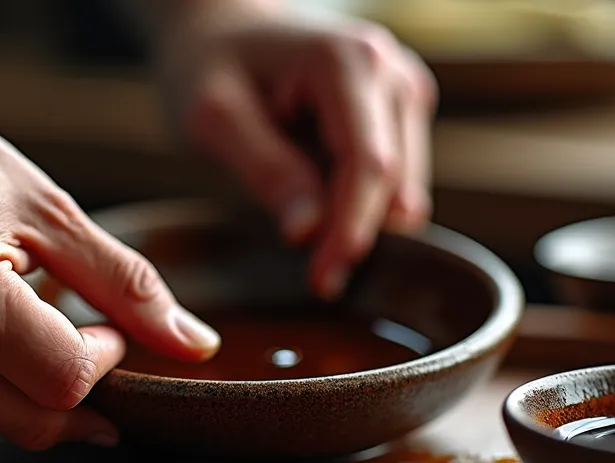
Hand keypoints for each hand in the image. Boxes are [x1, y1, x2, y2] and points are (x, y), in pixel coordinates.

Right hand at [0, 71, 220, 449]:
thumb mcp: (47, 207)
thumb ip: (125, 284)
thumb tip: (197, 346)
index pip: (65, 381)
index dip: (104, 356)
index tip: (101, 317)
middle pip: (35, 420)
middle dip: (77, 385)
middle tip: (84, 330)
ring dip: (36, 385)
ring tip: (30, 314)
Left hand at [157, 9, 437, 299]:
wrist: (224, 29)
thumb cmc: (210, 66)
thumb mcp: (214, 116)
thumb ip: (266, 171)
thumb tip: (310, 233)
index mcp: (347, 61)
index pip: (369, 165)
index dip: (350, 230)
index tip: (323, 281)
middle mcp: (391, 72)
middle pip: (394, 181)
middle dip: (357, 234)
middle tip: (317, 279)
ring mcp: (405, 90)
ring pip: (403, 188)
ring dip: (361, 221)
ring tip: (304, 223)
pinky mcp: (404, 112)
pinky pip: (397, 181)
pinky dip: (364, 205)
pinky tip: (320, 200)